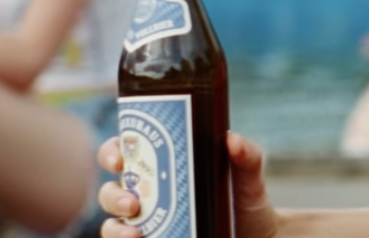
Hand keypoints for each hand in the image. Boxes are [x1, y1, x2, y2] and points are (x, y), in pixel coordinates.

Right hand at [98, 131, 281, 237]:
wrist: (257, 234)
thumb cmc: (244, 198)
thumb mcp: (247, 176)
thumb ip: (247, 155)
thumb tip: (232, 140)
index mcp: (161, 165)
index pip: (124, 152)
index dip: (111, 152)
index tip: (119, 159)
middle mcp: (147, 194)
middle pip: (110, 190)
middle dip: (112, 196)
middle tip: (131, 203)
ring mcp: (148, 222)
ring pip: (112, 225)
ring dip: (115, 229)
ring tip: (135, 234)